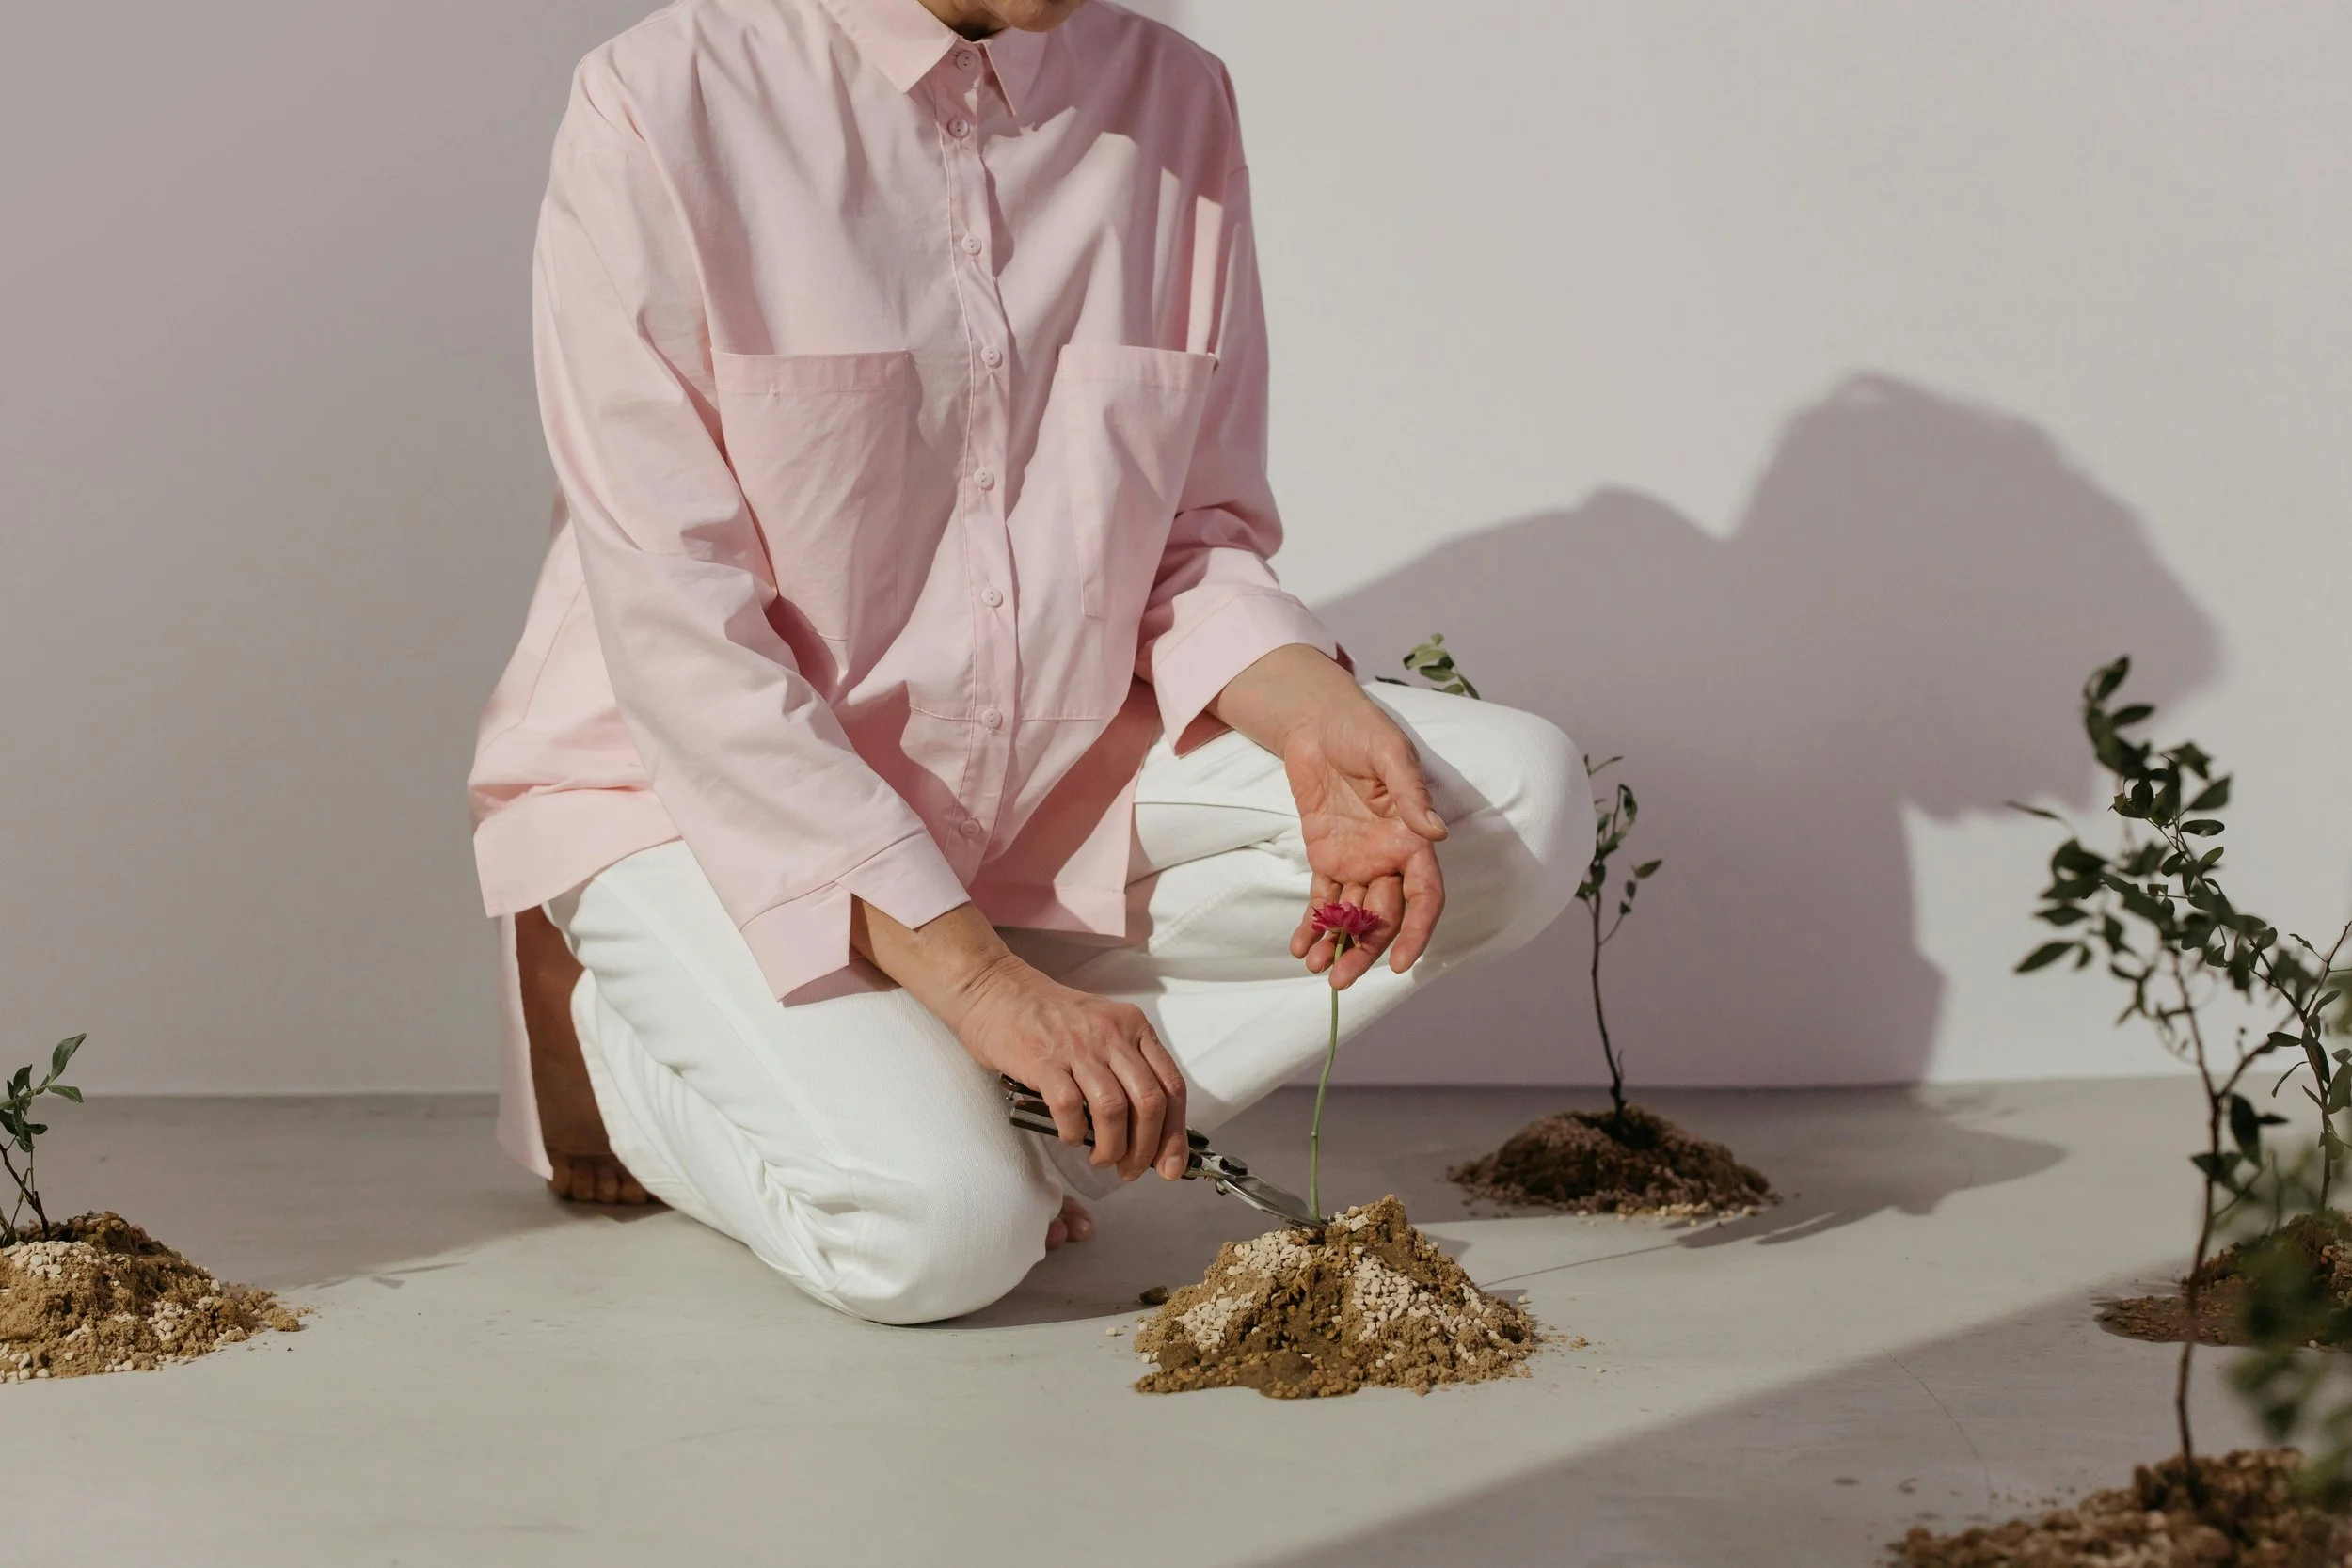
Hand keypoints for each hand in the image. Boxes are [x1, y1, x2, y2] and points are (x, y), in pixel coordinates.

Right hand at [955, 957, 1190, 1182]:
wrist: (995, 989)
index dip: (1175, 1133)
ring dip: (1111, 1147)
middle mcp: (1112, 1035)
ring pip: (1113, 1110)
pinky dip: (1075, 1132)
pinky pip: (1070, 1107)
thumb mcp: (1102, 1028)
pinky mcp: (1043, 1061)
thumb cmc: (1049, 1016)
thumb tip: (1147, 1129)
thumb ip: (1126, 1066)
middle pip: (1149, 1102)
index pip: (1171, 1086)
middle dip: (1146, 1149)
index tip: (1170, 1166)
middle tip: (1130, 1170)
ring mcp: (1078, 1047)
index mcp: (1133, 1027)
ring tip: (1101, 1159)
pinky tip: (1070, 1137)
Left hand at [1210, 645, 1447, 989]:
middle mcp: (1389, 857)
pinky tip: (1300, 948)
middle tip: (1340, 978)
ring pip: (1353, 915)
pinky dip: (1313, 924)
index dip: (1417, 931)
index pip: (1425, 895)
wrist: (1317, 721)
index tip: (1401, 962)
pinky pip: (1322, 899)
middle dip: (1367, 949)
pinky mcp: (1326, 857)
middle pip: (1385, 916)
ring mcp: (1357, 860)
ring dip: (1337, 944)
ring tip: (1316, 969)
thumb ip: (1410, 794)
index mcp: (1412, 839)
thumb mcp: (1389, 753)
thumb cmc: (1361, 729)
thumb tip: (1436, 834)